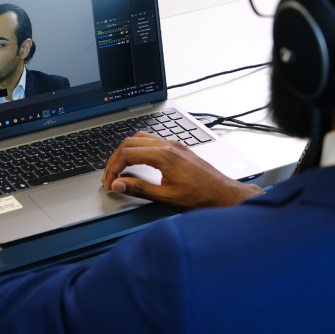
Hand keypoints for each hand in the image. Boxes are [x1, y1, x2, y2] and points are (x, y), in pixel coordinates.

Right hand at [102, 132, 262, 211]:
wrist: (225, 196)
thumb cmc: (202, 198)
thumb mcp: (166, 197)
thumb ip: (139, 189)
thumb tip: (119, 184)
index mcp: (164, 155)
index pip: (127, 153)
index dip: (113, 168)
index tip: (109, 182)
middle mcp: (169, 145)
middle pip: (130, 142)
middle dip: (115, 159)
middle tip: (109, 176)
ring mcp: (175, 145)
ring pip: (140, 138)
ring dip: (126, 151)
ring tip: (119, 168)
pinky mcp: (179, 149)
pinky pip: (152, 141)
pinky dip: (138, 149)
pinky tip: (137, 162)